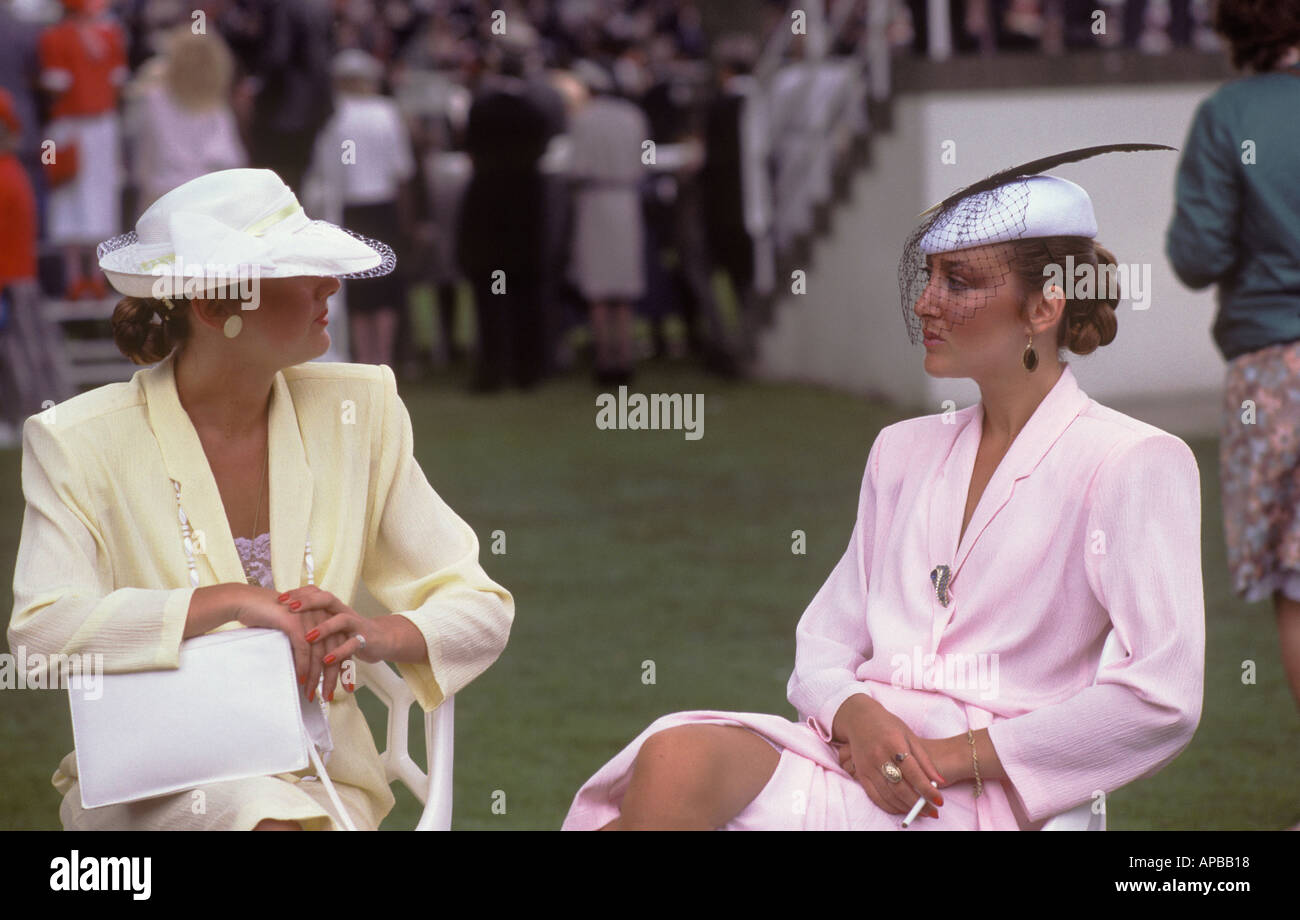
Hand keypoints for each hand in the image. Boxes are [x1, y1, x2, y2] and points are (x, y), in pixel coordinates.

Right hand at [234, 585, 336, 700]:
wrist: (246, 601)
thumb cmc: (268, 616)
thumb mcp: (293, 627)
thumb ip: (305, 641)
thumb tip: (310, 667)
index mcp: (324, 615)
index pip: (341, 644)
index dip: (344, 666)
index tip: (346, 685)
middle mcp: (321, 614)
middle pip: (333, 651)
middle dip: (332, 677)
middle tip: (330, 696)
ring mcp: (309, 617)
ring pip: (319, 653)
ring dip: (315, 677)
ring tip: (312, 693)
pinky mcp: (295, 622)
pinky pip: (303, 649)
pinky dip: (303, 667)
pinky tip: (302, 681)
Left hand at [277, 586, 382, 702]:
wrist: (382, 640)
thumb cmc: (349, 633)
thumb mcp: (330, 624)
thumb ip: (311, 622)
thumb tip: (281, 625)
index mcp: (334, 607)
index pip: (316, 592)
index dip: (299, 593)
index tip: (280, 598)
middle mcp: (344, 611)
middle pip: (327, 599)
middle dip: (309, 602)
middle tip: (291, 607)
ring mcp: (356, 625)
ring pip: (341, 620)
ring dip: (324, 628)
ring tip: (308, 638)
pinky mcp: (366, 640)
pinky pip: (352, 644)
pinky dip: (339, 652)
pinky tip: (327, 660)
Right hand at [831, 694, 945, 817]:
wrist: (860, 718)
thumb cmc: (889, 726)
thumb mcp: (910, 736)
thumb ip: (924, 760)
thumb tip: (940, 782)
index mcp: (893, 743)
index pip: (913, 772)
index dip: (927, 789)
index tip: (939, 801)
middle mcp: (878, 756)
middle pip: (900, 787)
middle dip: (918, 803)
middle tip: (933, 812)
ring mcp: (867, 766)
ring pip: (888, 794)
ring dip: (906, 807)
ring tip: (921, 812)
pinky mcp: (860, 774)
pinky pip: (875, 796)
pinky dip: (890, 806)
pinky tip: (902, 808)